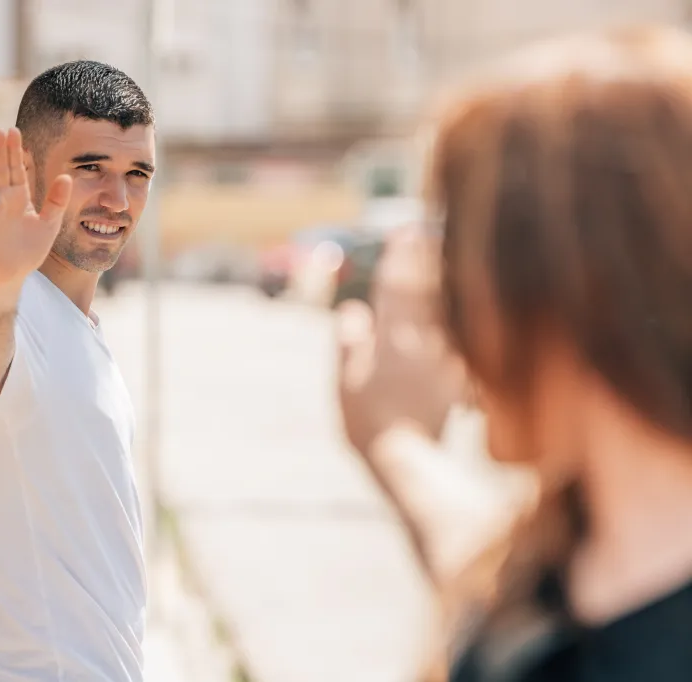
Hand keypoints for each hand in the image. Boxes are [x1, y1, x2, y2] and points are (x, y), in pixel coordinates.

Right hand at [0, 128, 71, 304]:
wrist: (11, 274)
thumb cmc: (29, 250)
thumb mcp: (49, 224)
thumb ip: (56, 202)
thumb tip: (66, 177)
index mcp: (20, 198)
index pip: (18, 170)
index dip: (16, 152)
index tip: (15, 131)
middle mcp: (3, 201)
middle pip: (2, 172)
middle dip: (2, 152)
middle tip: (2, 130)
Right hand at [337, 227, 467, 453]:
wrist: (408, 459)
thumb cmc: (368, 422)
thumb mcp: (346, 381)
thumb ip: (350, 342)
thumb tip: (352, 309)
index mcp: (390, 338)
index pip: (396, 286)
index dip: (400, 256)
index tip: (405, 231)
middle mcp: (421, 341)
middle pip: (428, 290)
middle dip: (427, 259)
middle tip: (428, 233)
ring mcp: (444, 358)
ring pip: (448, 309)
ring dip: (446, 282)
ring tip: (446, 260)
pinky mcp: (458, 377)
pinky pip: (461, 338)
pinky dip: (460, 318)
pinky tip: (463, 310)